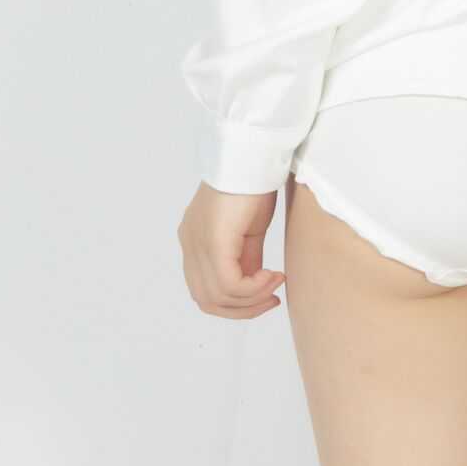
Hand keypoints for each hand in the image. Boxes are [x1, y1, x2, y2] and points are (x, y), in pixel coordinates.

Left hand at [178, 180, 286, 317]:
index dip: (235, 303)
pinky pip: (228, 284)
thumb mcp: (249, 231)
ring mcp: (197, 244)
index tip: (266, 295)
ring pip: (217, 297)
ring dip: (252, 299)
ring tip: (276, 283)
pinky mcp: (212, 242)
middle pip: (206, 300)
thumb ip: (246, 259)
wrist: (253, 157)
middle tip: (272, 299)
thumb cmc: (253, 185)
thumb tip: (254, 284)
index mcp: (195, 241)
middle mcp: (190, 244)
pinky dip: (253, 288)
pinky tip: (272, 276)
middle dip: (243, 309)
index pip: (205, 290)